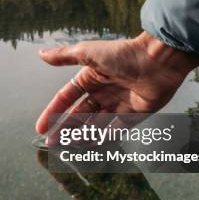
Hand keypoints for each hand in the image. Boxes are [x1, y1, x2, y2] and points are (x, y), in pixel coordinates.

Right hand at [35, 31, 198, 134]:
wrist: (157, 61)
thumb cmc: (123, 54)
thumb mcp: (88, 53)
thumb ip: (64, 56)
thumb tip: (41, 54)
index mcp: (91, 76)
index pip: (67, 97)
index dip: (54, 111)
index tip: (41, 127)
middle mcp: (104, 91)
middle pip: (80, 114)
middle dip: (65, 128)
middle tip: (52, 143)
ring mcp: (119, 103)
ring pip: (96, 124)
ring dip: (81, 135)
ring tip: (68, 146)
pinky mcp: (136, 114)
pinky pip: (117, 130)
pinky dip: (104, 138)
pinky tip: (90, 146)